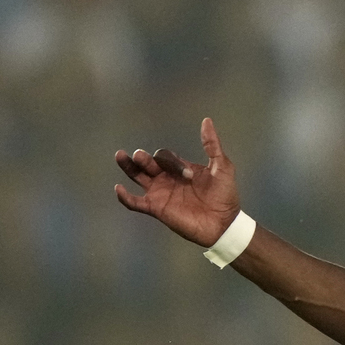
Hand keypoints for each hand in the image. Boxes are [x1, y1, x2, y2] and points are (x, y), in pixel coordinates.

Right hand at [113, 117, 242, 246]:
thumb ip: (212, 145)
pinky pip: (135, 203)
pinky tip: (118, 189)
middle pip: (147, 162)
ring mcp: (160, 193)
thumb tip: (206, 120)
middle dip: (143, 158)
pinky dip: (125, 197)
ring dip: (128, 166)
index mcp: (179, 168)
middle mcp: (167, 178)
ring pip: (137, 176)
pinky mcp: (157, 209)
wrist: (224, 223)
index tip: (188, 175)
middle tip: (140, 157)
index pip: (165, 156)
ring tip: (120, 156)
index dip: (172, 162)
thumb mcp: (222, 167)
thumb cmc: (225, 196)